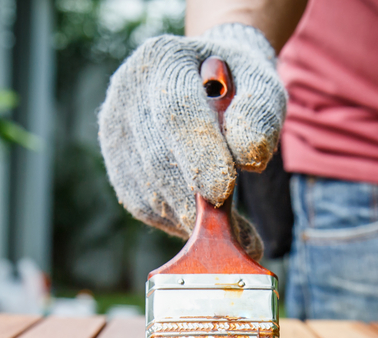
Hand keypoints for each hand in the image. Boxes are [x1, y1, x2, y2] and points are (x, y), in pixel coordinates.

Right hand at [98, 24, 285, 260]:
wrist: (207, 83)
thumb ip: (261, 113)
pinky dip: (178, 221)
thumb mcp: (262, 84)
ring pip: (149, 191)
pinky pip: (146, 206)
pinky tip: (203, 217)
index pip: (176, 110)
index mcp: (163, 60)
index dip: (199, 153)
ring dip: (190, 218)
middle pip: (157, 160)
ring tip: (230, 231)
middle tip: (234, 236)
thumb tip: (249, 156)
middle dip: (196, 202)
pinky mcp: (118, 169)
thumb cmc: (238, 85)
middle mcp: (128, 95)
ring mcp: (116, 134)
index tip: (222, 192)